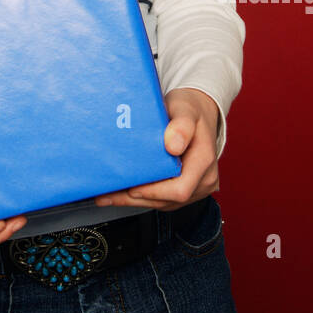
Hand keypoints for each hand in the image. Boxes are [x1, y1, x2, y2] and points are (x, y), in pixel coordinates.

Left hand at [92, 87, 220, 211]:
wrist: (197, 112)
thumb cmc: (190, 110)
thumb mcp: (186, 109)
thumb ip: (181, 126)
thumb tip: (173, 145)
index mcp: (204, 161)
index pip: (180, 189)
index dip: (154, 192)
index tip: (132, 187)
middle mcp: (203, 179)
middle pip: (168, 200)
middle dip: (136, 198)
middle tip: (108, 193)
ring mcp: (196, 188)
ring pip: (163, 203)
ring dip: (134, 200)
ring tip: (108, 195)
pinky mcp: (186, 190)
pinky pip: (164, 199)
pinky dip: (142, 196)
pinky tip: (122, 192)